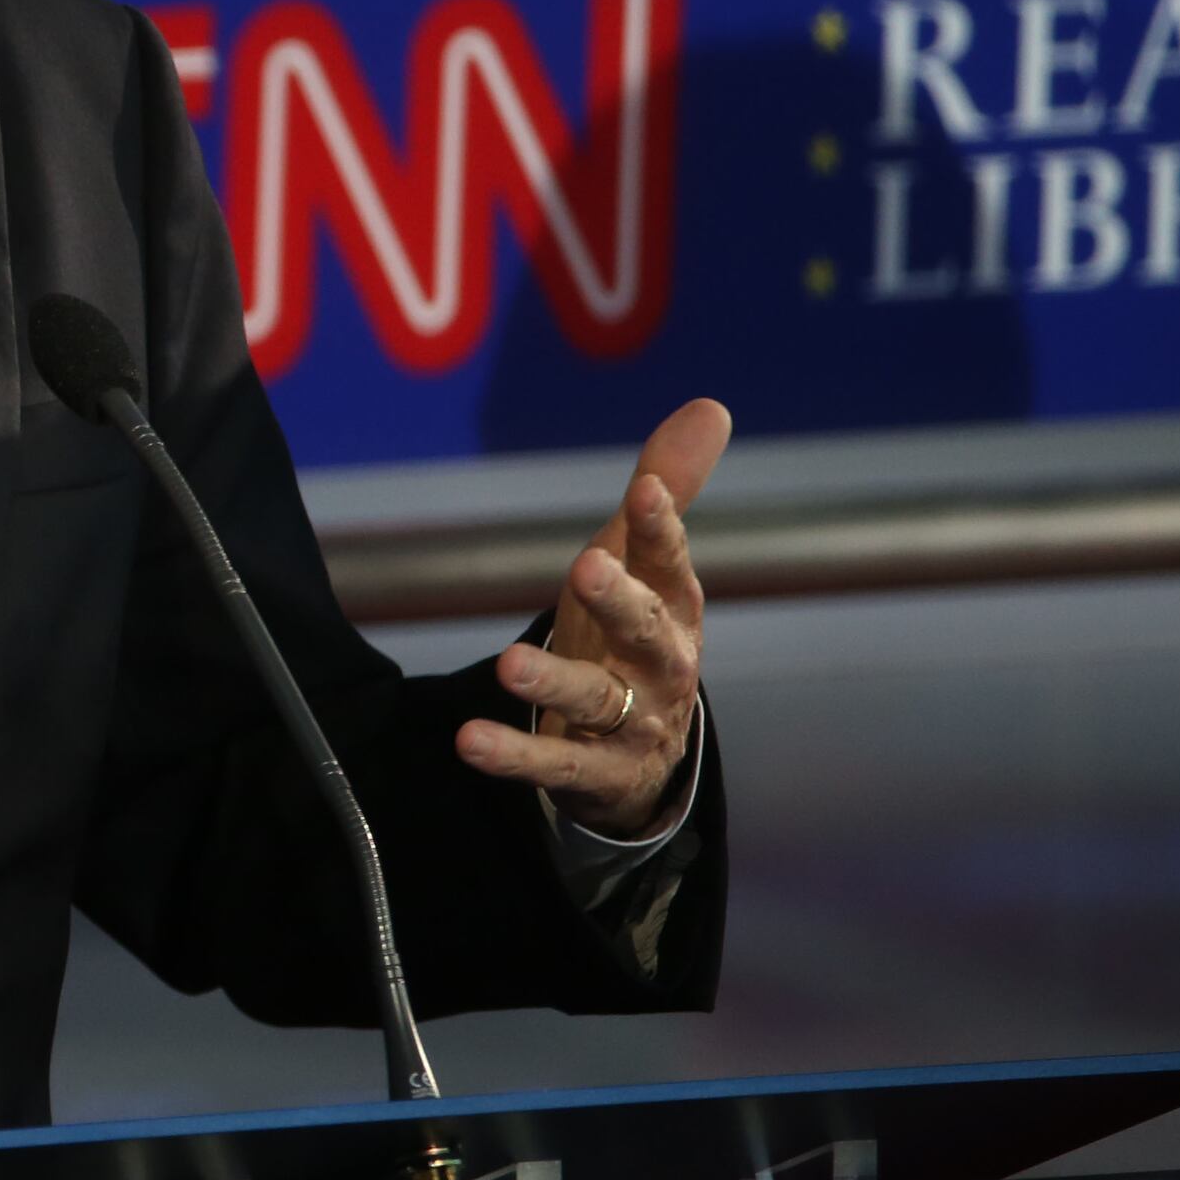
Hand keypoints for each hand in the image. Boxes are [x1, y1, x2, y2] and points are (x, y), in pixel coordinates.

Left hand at [457, 399, 730, 837]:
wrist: (644, 755)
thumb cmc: (634, 636)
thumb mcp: (642, 565)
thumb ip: (666, 491)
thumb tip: (710, 407)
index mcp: (674, 607)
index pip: (670, 562)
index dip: (660, 528)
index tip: (644, 490)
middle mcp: (661, 664)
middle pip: (645, 632)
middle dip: (619, 601)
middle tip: (585, 566)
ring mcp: (632, 723)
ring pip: (596, 700)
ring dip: (553, 681)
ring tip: (509, 663)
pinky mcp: (597, 773)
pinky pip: (554, 766)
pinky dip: (513, 755)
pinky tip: (469, 740)